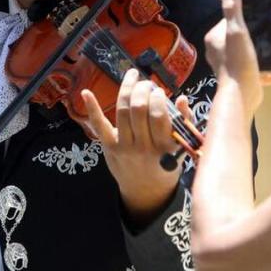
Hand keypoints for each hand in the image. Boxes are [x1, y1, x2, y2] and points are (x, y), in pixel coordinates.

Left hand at [82, 68, 185, 223]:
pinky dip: (92, 108)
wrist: (146, 191)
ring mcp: (124, 147)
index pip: (158, 116)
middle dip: (142, 89)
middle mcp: (143, 147)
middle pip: (139, 110)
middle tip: (146, 83)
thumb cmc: (166, 164)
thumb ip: (184, 122)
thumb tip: (180, 98)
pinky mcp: (109, 147)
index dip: (157, 98)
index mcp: (164, 147)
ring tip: (133, 78)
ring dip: (127, 90)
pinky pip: (99, 126)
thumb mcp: (181, 148)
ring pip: (122, 111)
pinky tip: (86, 92)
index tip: (159, 91)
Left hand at [204, 0, 262, 113]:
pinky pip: (262, 72)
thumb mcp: (236, 31)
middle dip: (268, 37)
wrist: (241, 97)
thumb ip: (232, 8)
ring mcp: (233, 66)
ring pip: (258, 54)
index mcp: (215, 38)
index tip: (267, 18)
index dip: (251, 18)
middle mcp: (221, 52)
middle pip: (249, 37)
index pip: (232, 21)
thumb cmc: (236, 63)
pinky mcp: (244, 78)